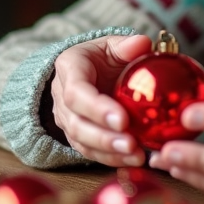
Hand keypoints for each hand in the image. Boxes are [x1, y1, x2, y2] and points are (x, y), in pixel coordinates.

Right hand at [50, 34, 153, 166]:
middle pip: (76, 124)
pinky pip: (90, 152)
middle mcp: (61, 97)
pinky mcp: (77, 136)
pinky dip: (111, 159)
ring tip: (136, 155)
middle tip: (131, 144)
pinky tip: (132, 160)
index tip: (122, 120)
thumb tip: (142, 44)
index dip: (97, 109)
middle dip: (104, 137)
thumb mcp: (111, 44)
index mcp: (69, 69)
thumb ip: (125, 45)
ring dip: (109, 152)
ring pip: (81, 142)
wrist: (88, 70)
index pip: (76, 92)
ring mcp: (67, 119)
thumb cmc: (102, 57)